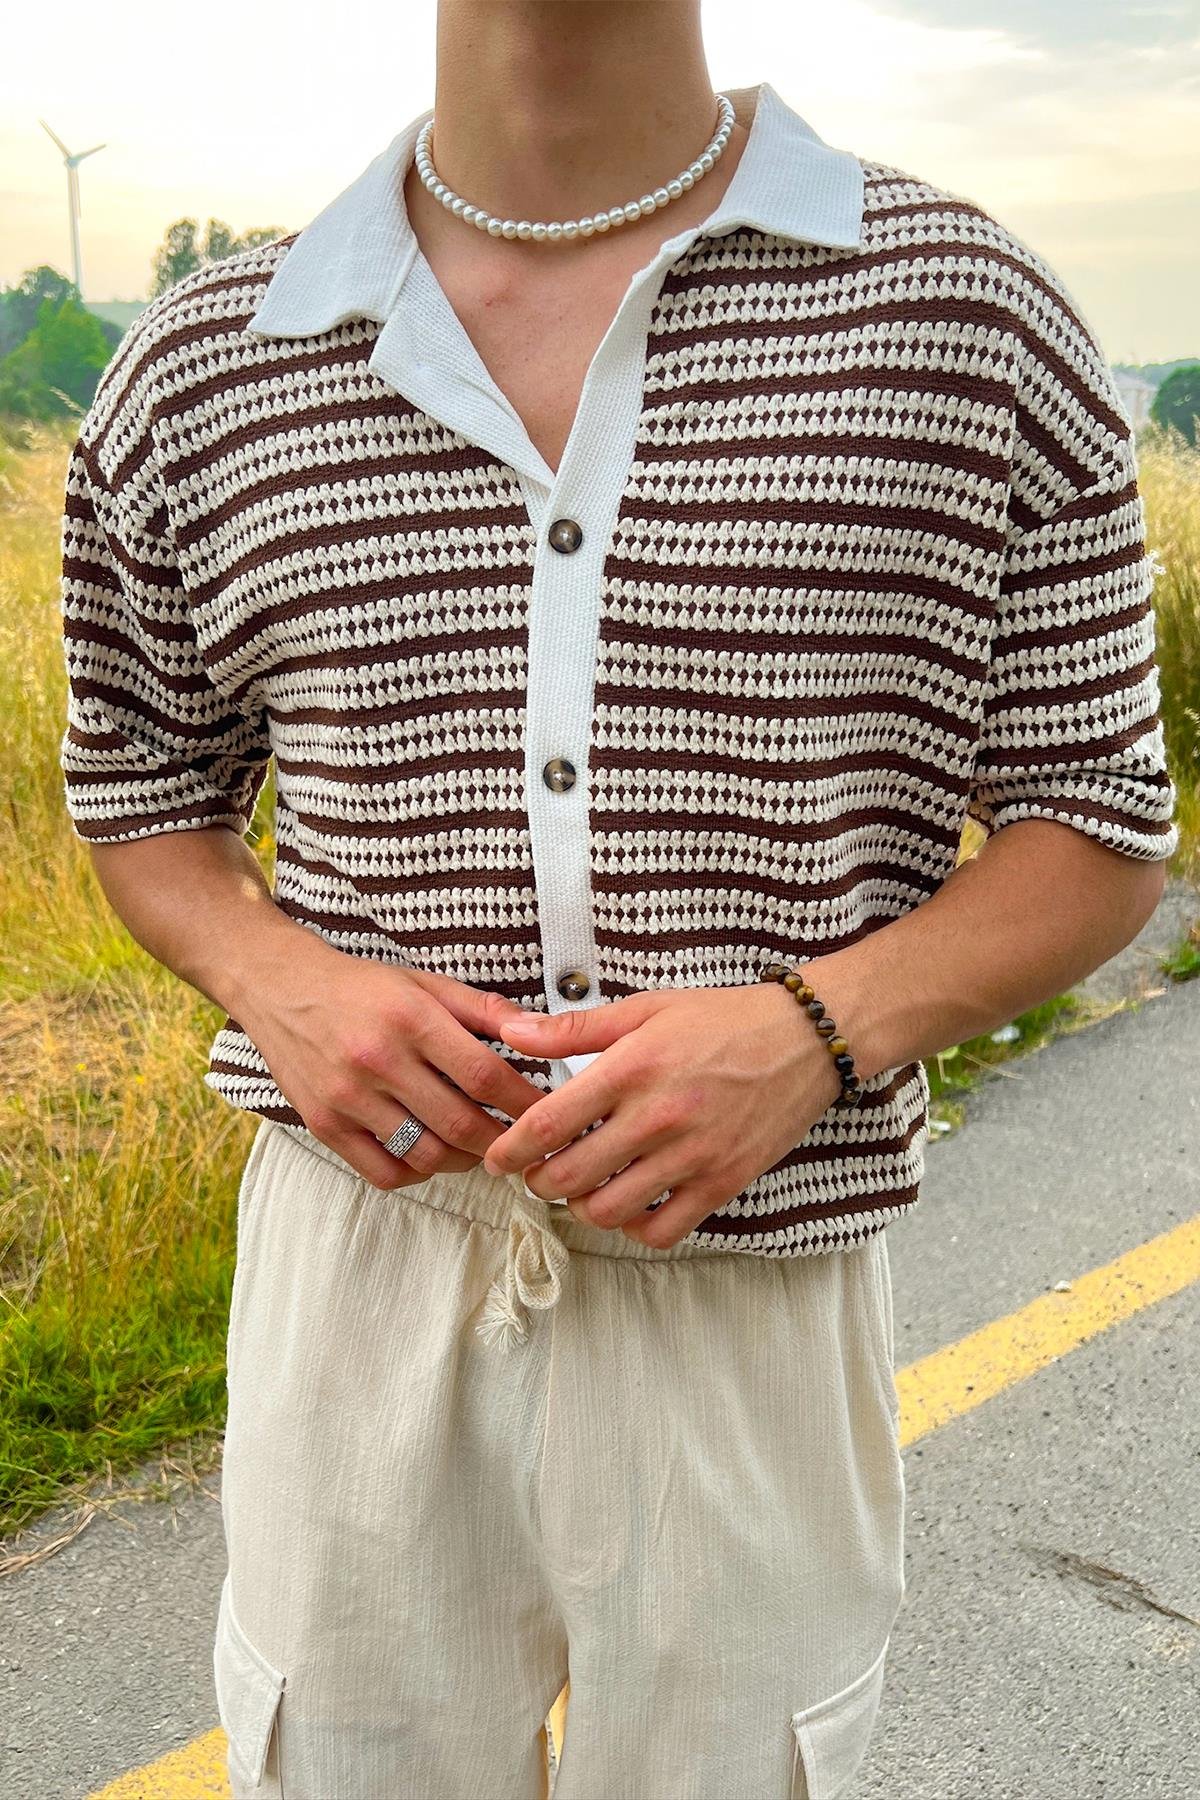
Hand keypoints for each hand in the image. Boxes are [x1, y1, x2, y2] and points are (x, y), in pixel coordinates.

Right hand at [234, 936, 547, 1188]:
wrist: (281, 989)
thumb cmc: (363, 988)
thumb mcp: (425, 983)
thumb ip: (483, 1010)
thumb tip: (539, 1033)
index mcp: (410, 1018)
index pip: (484, 1075)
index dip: (524, 1102)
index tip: (549, 1113)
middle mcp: (377, 1060)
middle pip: (460, 1124)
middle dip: (503, 1141)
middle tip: (523, 1144)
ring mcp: (347, 1098)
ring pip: (426, 1155)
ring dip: (464, 1160)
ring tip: (480, 1149)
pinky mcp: (324, 1126)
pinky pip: (384, 1172)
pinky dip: (418, 1172)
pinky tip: (432, 1154)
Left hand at [481, 979, 846, 1246]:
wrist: (806, 1039)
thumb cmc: (722, 1020)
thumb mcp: (645, 1009)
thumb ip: (574, 1028)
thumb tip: (510, 1031)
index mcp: (631, 1069)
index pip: (548, 1124)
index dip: (510, 1151)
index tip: (496, 1160)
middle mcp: (658, 1117)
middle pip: (569, 1177)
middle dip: (539, 1183)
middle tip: (538, 1174)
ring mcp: (692, 1156)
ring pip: (609, 1211)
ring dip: (582, 1206)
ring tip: (583, 1187)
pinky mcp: (724, 1183)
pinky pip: (663, 1231)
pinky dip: (636, 1227)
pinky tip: (631, 1204)